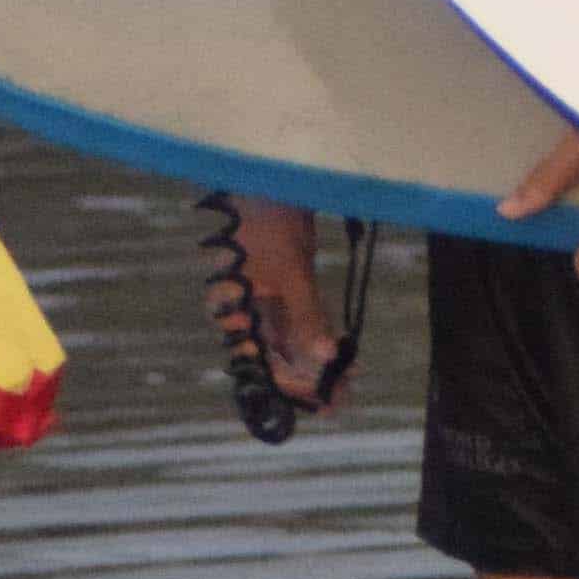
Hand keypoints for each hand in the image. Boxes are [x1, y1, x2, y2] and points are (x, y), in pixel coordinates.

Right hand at [218, 194, 348, 412]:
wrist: (271, 180)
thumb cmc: (269, 222)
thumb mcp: (291, 272)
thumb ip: (306, 316)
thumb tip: (324, 356)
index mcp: (231, 310)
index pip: (258, 362)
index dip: (291, 384)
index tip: (322, 397)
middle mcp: (243, 313)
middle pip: (274, 359)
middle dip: (309, 379)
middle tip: (342, 395)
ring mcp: (262, 304)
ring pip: (288, 346)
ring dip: (317, 363)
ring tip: (347, 379)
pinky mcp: (281, 295)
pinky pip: (297, 326)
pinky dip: (318, 340)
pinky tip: (341, 354)